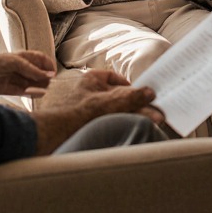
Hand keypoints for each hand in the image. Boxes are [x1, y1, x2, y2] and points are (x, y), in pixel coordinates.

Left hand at [32, 68, 164, 153]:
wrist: (55, 134)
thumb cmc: (78, 113)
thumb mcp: (110, 102)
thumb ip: (132, 97)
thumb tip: (150, 93)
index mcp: (92, 80)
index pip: (115, 78)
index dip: (130, 86)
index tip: (143, 95)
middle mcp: (90, 92)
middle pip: (119, 97)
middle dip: (137, 106)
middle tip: (156, 115)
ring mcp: (87, 109)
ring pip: (116, 112)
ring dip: (134, 117)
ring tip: (153, 124)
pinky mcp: (87, 124)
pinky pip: (111, 123)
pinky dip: (123, 126)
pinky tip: (134, 131)